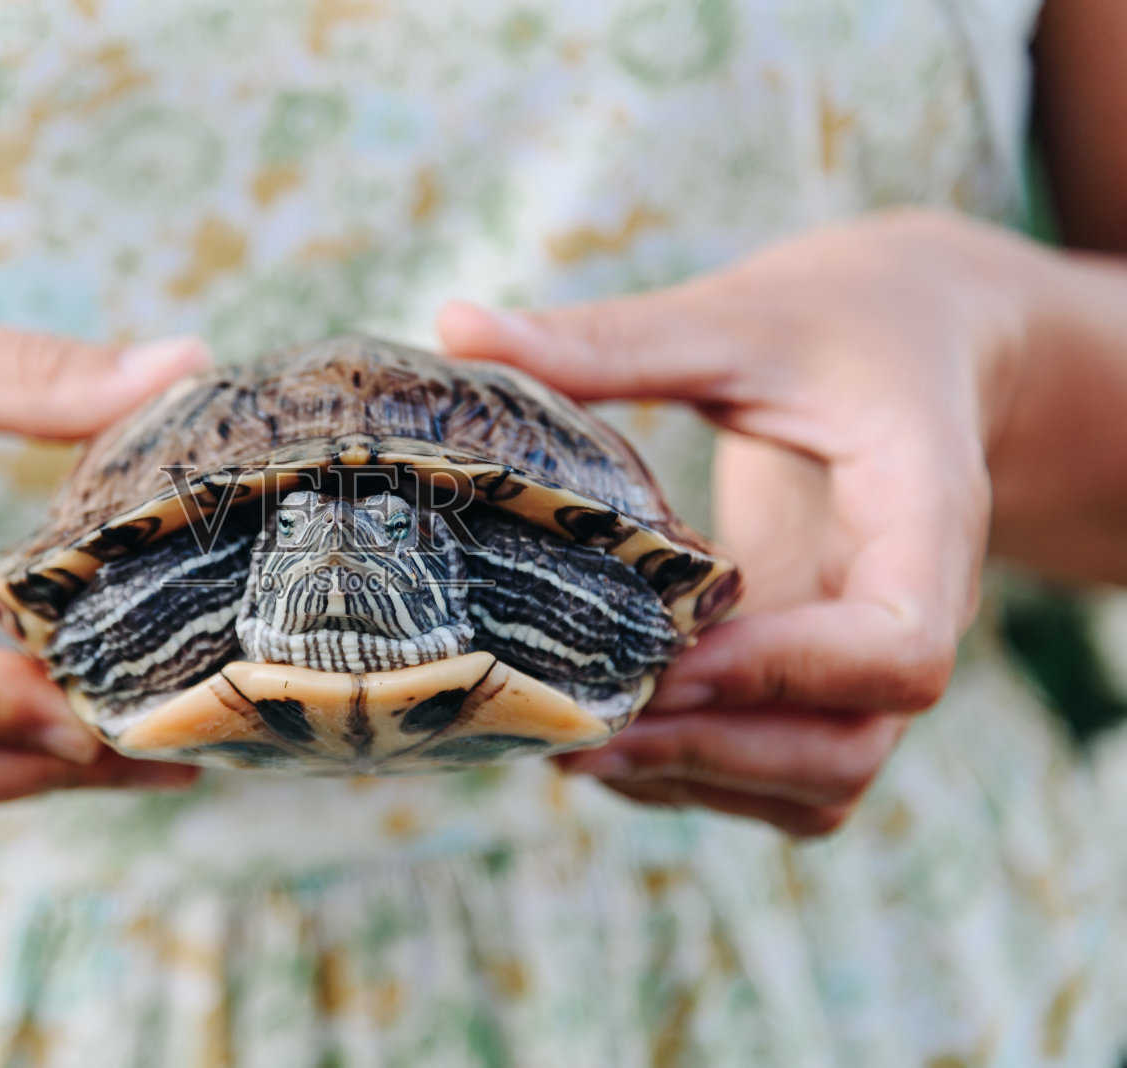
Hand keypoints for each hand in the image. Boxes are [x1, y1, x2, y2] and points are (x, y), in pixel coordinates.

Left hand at [440, 210, 1032, 835]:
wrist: (919, 340)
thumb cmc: (839, 321)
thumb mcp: (735, 319)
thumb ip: (612, 341)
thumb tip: (454, 323)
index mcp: (924, 519)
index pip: (899, 652)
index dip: (778, 675)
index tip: (665, 657)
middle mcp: (912, 610)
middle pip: (850, 750)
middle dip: (712, 753)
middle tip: (578, 731)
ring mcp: (865, 656)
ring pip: (820, 784)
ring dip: (700, 778)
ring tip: (572, 746)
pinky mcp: (820, 675)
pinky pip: (785, 773)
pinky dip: (702, 776)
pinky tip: (608, 737)